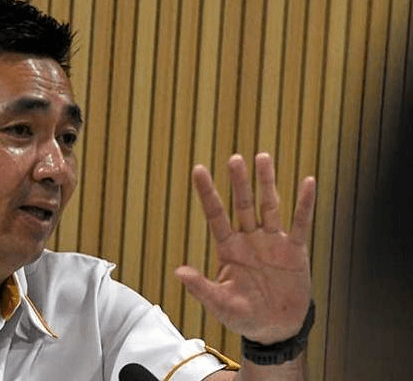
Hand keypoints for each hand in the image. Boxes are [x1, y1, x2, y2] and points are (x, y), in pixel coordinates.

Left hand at [175, 153, 315, 343]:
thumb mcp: (220, 303)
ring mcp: (272, 242)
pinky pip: (300, 224)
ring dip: (267, 183)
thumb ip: (201, 287)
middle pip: (243, 205)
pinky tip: (308, 182)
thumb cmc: (244, 316)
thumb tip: (178, 272)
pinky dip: (304, 204)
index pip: (216, 215)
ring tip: (262, 158)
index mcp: (229, 249)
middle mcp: (249, 239)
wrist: (275, 329)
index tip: (198, 169)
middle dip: (239, 182)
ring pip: (269, 207)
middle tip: (234, 158)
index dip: (208, 193)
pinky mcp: (295, 250)